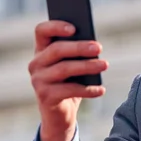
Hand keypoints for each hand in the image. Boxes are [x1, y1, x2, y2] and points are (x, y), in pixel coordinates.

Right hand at [28, 20, 107, 140]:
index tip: (74, 28)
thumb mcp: (73, 64)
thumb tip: (93, 45)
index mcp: (41, 49)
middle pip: (56, 49)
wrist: (60, 113)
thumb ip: (77, 52)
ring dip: (87, 66)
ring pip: (64, 69)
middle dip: (79, 47)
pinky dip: (87, 89)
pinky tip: (101, 89)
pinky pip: (69, 90)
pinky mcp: (45, 97)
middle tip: (99, 47)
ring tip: (105, 65)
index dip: (56, 26)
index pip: (41, 30)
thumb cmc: (70, 81)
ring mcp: (38, 80)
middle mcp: (36, 63)